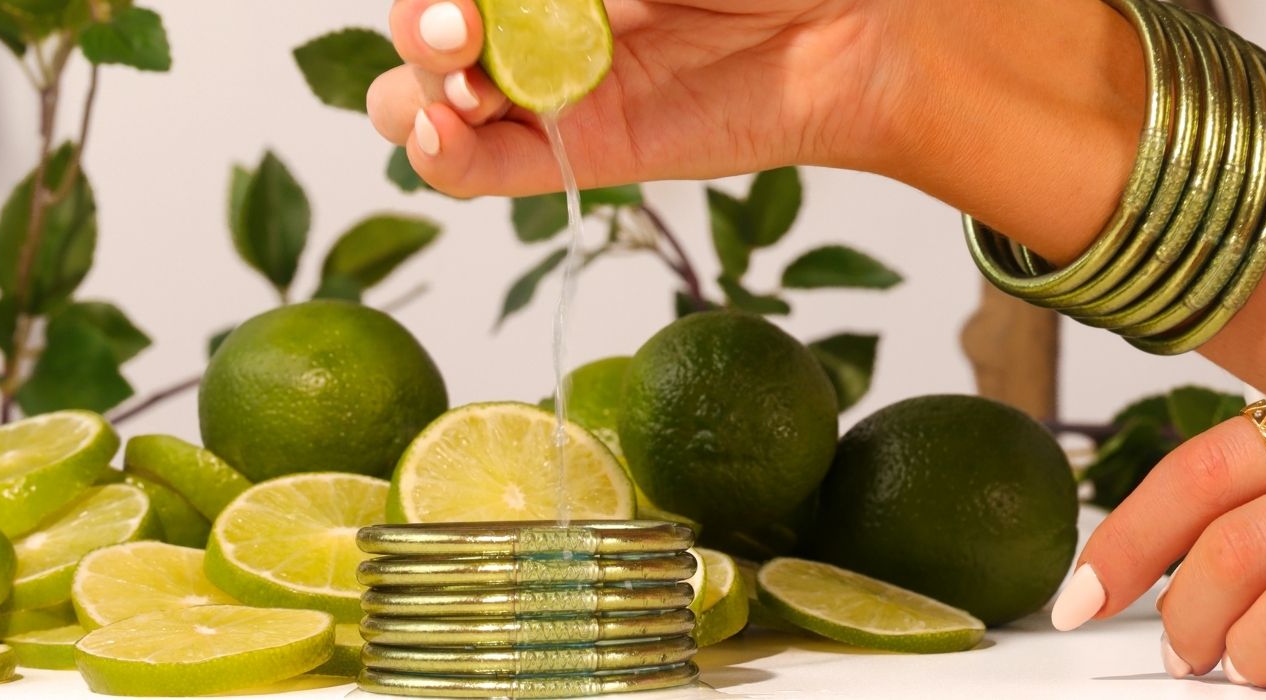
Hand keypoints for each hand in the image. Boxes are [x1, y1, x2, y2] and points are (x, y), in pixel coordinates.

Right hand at [366, 0, 906, 197]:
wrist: (850, 28)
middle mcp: (534, 23)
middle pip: (423, 39)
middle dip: (419, 30)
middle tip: (464, 27)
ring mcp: (553, 92)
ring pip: (429, 105)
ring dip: (415, 92)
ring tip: (462, 84)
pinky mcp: (584, 155)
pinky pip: (486, 172)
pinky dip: (442, 159)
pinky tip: (441, 131)